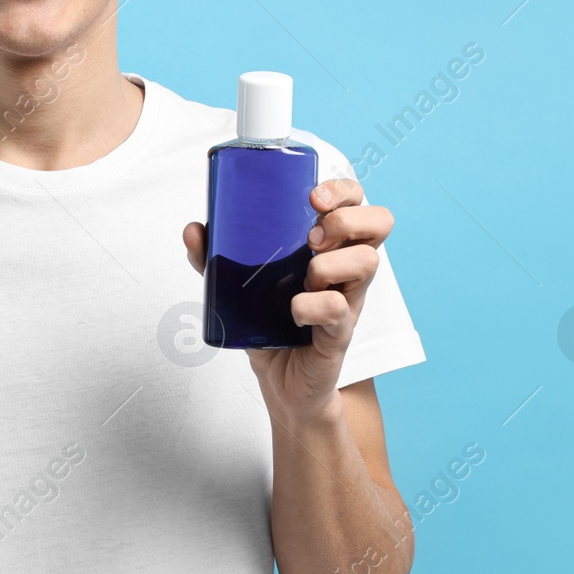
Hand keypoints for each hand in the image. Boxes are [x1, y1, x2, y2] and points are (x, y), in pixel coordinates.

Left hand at [182, 178, 392, 424]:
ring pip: (369, 261)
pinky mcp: (340, 332)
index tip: (312, 196)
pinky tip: (294, 312)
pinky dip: (312, 306)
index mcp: (329, 246)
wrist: (281, 383)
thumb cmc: (268, 324)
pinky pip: (340, 309)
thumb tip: (194, 230)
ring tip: (304, 277)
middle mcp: (346, 267)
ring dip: (331, 262)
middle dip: (346, 219)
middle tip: (311, 238)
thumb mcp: (238, 286)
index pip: (355, 201)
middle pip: (379, 222)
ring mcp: (349, 298)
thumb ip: (214, 258)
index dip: (342, 189)